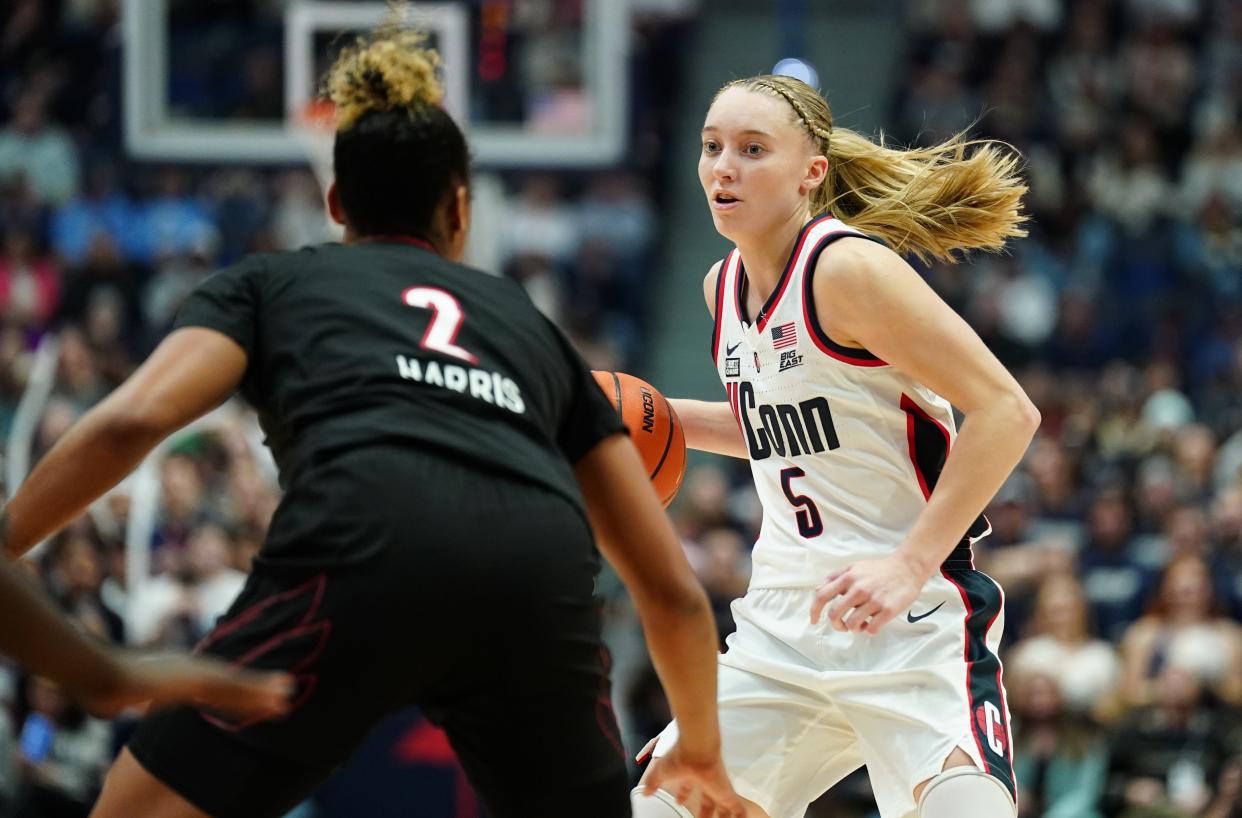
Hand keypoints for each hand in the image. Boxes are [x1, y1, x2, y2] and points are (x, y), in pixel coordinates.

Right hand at [76, 653, 292, 719]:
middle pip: (233, 684)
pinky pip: (229, 689)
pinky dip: (251, 692)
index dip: (240, 692)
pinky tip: (270, 698)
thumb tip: (110, 707)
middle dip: (259, 689)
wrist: (99, 675)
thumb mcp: (117, 695)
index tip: (261, 695)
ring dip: (262, 691)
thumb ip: (121, 700)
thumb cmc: (101, 684)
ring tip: (288, 693)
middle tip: (289, 690)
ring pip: (237, 685)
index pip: (217, 686)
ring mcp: (195, 675)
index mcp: (180, 674)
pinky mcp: (195, 681)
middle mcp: (194, 672)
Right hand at [641, 743, 745, 817]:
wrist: (697, 749)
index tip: (680, 803)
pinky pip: (738, 810)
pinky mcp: (728, 794)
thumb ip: (653, 782)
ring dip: (721, 817)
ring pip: (723, 807)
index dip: (683, 795)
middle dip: (704, 812)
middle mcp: (705, 781)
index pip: (687, 787)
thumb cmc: (679, 759)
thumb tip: (644, 792)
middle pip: (707, 800)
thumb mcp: (661, 772)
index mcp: (690, 775)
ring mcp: (718, 788)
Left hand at [810, 554, 924, 634]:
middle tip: (843, 626)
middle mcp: (858, 589)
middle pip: (834, 614)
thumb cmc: (879, 570)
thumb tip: (817, 590)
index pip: (822, 596)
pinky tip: (872, 624)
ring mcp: (874, 600)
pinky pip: (872, 629)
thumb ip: (835, 577)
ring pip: (852, 624)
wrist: (907, 568)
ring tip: (861, 624)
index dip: (814, 611)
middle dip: (836, 625)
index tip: (814, 621)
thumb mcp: (854, 567)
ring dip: (854, 629)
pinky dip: (869, 631)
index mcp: (848, 578)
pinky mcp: (888, 610)